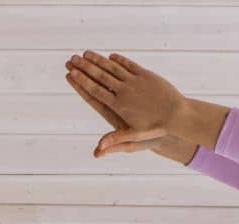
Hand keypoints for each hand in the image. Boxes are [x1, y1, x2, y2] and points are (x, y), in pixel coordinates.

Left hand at [62, 52, 186, 155]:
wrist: (169, 131)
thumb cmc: (150, 139)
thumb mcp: (132, 144)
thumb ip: (115, 145)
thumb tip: (97, 153)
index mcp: (113, 114)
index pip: (93, 98)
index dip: (81, 87)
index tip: (70, 75)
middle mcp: (117, 104)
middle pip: (95, 85)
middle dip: (83, 72)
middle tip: (70, 60)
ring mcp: (126, 96)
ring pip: (108, 79)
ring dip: (96, 66)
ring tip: (83, 54)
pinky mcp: (136, 90)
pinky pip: (123, 76)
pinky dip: (116, 67)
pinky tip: (108, 57)